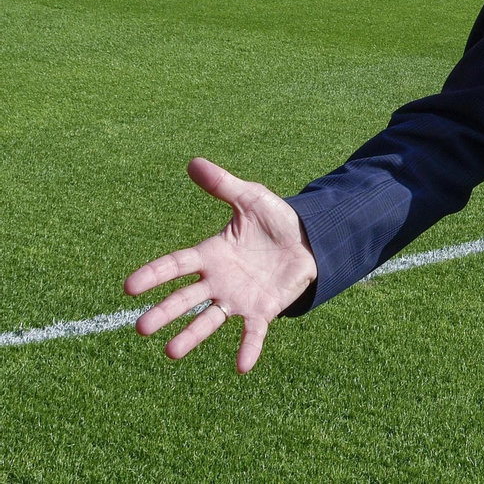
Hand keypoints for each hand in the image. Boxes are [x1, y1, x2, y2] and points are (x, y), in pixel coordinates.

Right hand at [124, 157, 317, 372]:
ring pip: (209, 320)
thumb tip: (194, 162)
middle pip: (185, 298)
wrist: (310, 238)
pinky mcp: (262, 310)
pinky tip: (243, 367)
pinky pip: (253, 332)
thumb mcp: (251, 198)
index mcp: (211, 253)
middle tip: (141, 328)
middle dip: (164, 312)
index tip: (128, 287)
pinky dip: (248, 349)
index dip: (153, 274)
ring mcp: (238, 298)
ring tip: (172, 353)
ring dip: (192, 336)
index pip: (176, 264)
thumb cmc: (275, 219)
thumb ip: (223, 185)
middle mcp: (218, 280)